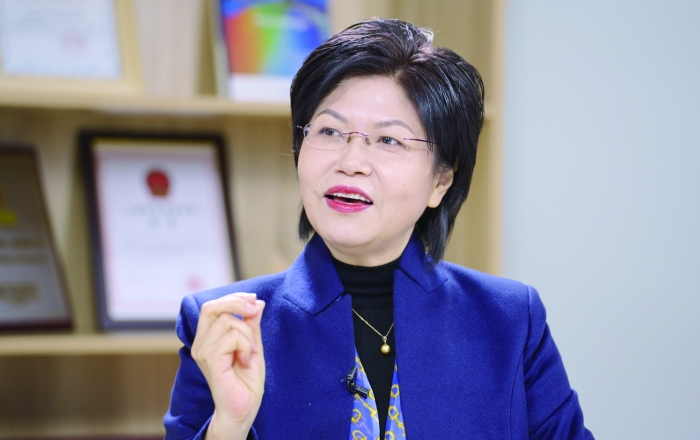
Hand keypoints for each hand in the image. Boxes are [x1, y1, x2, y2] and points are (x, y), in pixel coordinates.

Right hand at [191, 292, 265, 439]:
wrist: (244, 408)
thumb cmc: (246, 381)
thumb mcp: (253, 345)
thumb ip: (251, 324)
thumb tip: (257, 302)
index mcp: (207, 338)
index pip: (212, 306)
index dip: (233, 298)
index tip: (254, 300)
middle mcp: (200, 343)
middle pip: (211, 307)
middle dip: (237, 304)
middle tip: (255, 311)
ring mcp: (202, 352)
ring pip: (227, 322)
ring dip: (247, 334)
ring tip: (250, 352)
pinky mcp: (210, 361)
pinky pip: (231, 338)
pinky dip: (245, 345)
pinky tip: (245, 360)